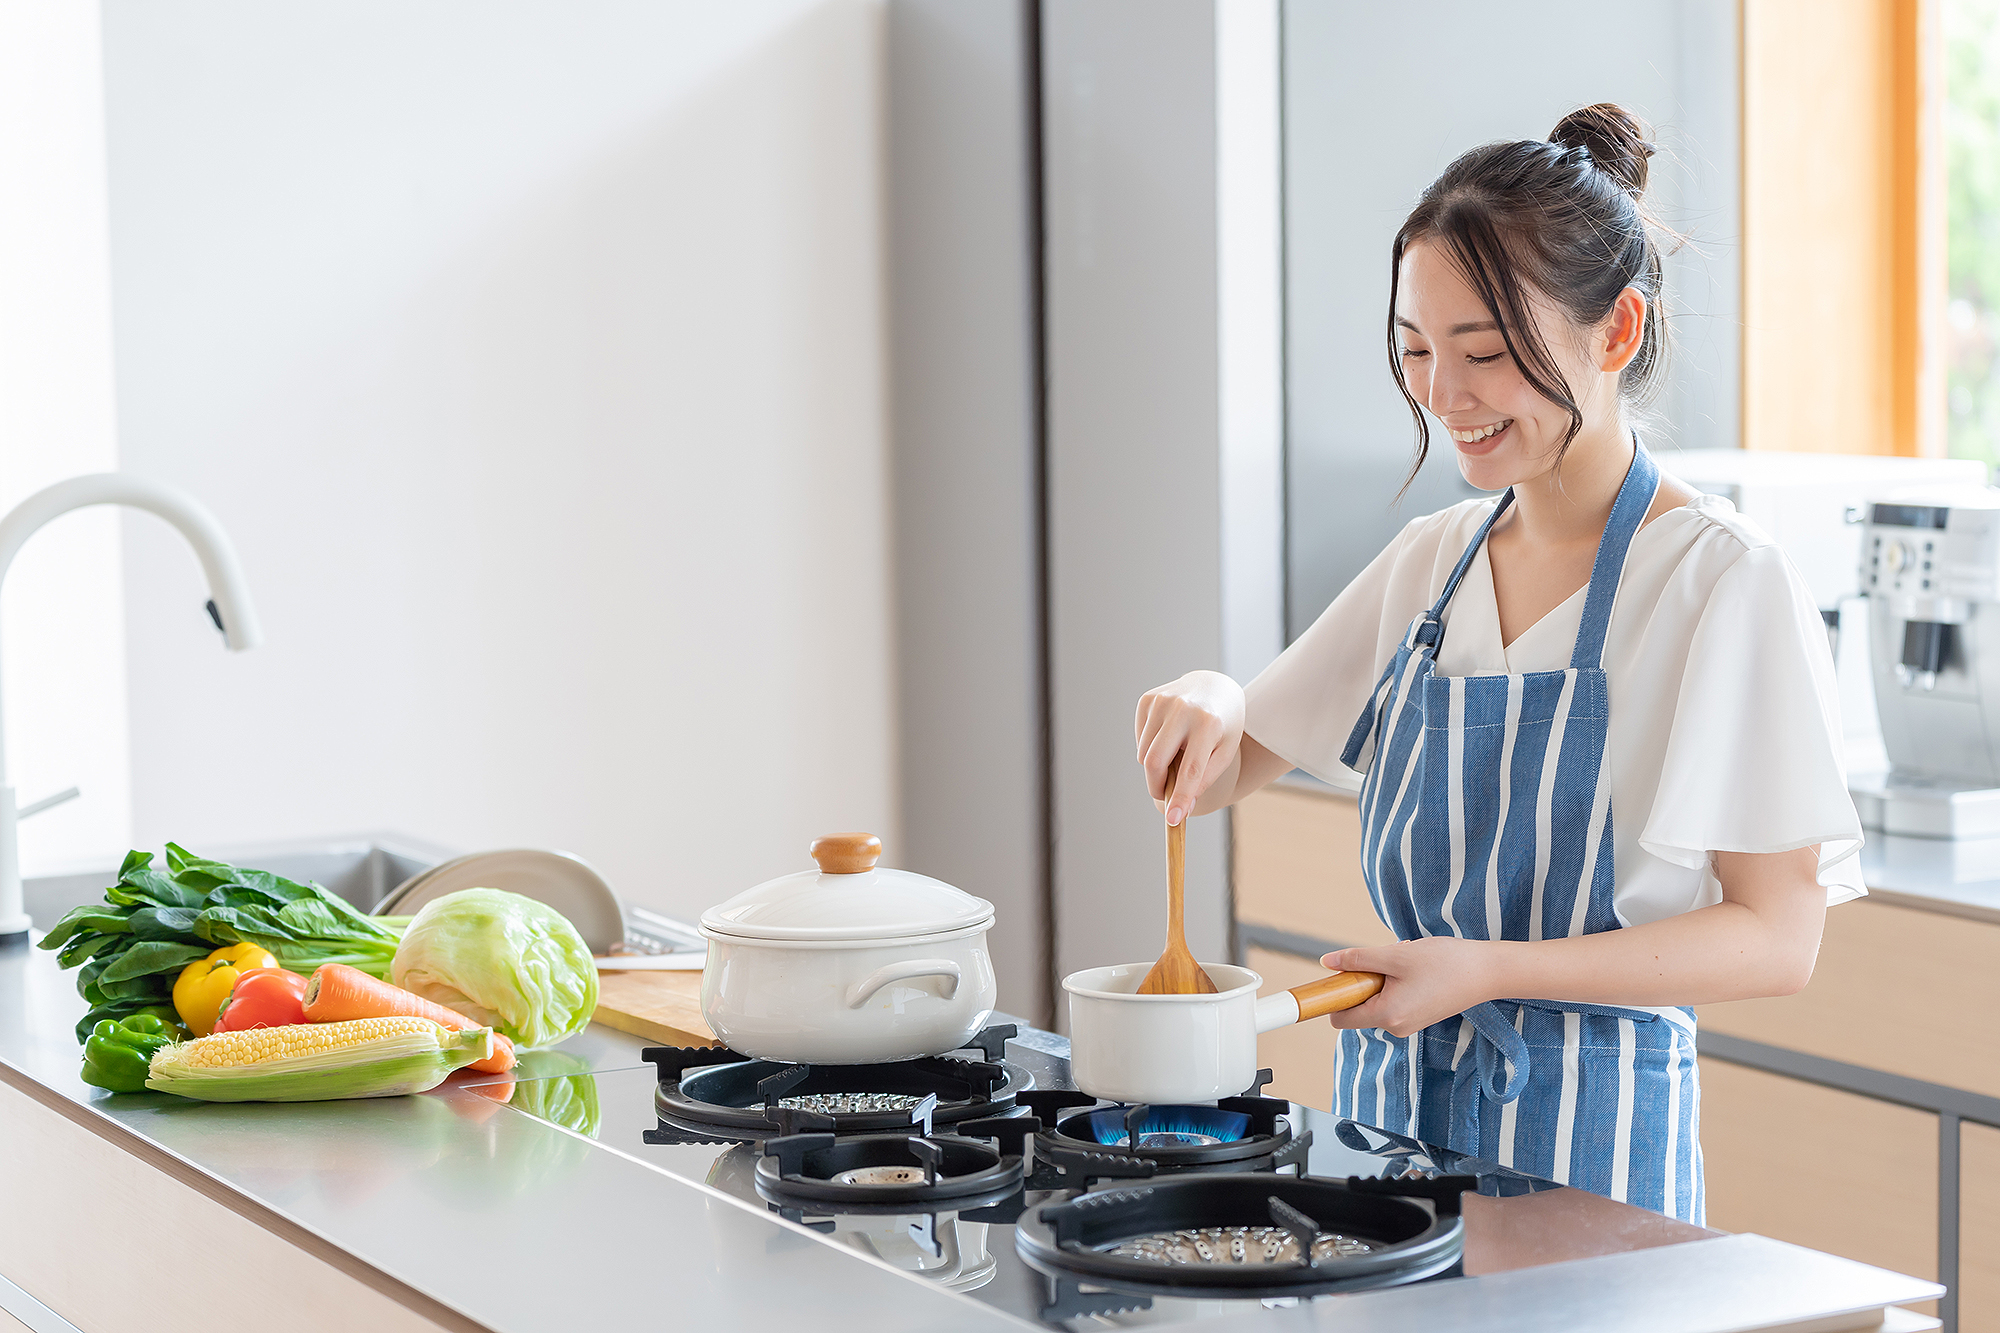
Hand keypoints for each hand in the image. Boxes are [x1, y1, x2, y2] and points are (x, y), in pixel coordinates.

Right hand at [1135, 671, 1244, 825]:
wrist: (1214, 686)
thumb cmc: (1222, 726)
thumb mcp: (1224, 752)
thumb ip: (1203, 780)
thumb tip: (1180, 808)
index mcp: (1208, 724)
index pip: (1190, 770)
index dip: (1180, 797)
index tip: (1172, 819)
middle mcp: (1182, 709)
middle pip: (1155, 762)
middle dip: (1156, 786)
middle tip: (1164, 794)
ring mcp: (1162, 701)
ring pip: (1144, 753)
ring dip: (1156, 765)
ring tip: (1176, 755)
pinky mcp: (1147, 699)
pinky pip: (1140, 739)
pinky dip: (1150, 747)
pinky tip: (1168, 737)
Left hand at [1319, 938, 1507, 1038]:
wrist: (1488, 972)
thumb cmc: (1446, 963)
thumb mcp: (1395, 955)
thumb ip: (1357, 960)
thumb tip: (1327, 963)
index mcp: (1387, 1016)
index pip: (1340, 1018)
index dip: (1332, 997)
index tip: (1335, 977)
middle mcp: (1396, 1027)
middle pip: (1357, 1007)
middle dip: (1362, 982)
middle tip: (1385, 962)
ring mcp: (1408, 1023)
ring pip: (1376, 999)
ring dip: (1381, 978)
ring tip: (1407, 965)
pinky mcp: (1418, 1015)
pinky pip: (1392, 999)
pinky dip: (1395, 982)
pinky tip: (1416, 969)